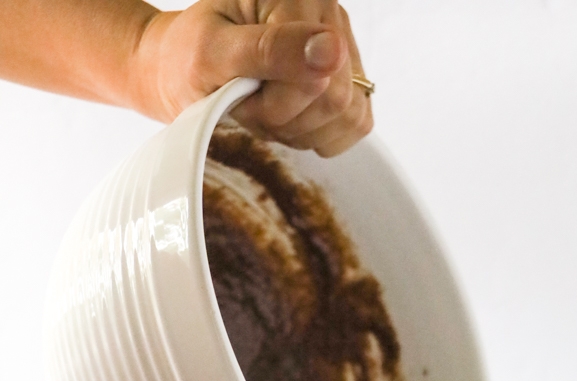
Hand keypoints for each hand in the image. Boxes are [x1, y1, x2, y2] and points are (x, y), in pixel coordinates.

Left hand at [138, 0, 372, 156]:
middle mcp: (327, 13)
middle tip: (251, 105)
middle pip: (337, 100)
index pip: (317, 78)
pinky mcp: (349, 79)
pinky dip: (322, 135)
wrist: (183, 68)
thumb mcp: (212, 51)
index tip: (240, 96)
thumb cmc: (189, 57)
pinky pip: (357, 124)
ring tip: (267, 111)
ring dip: (302, 130)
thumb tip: (330, 51)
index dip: (276, 106)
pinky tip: (291, 119)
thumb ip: (268, 50)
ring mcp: (343, 48)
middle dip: (288, 119)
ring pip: (349, 116)